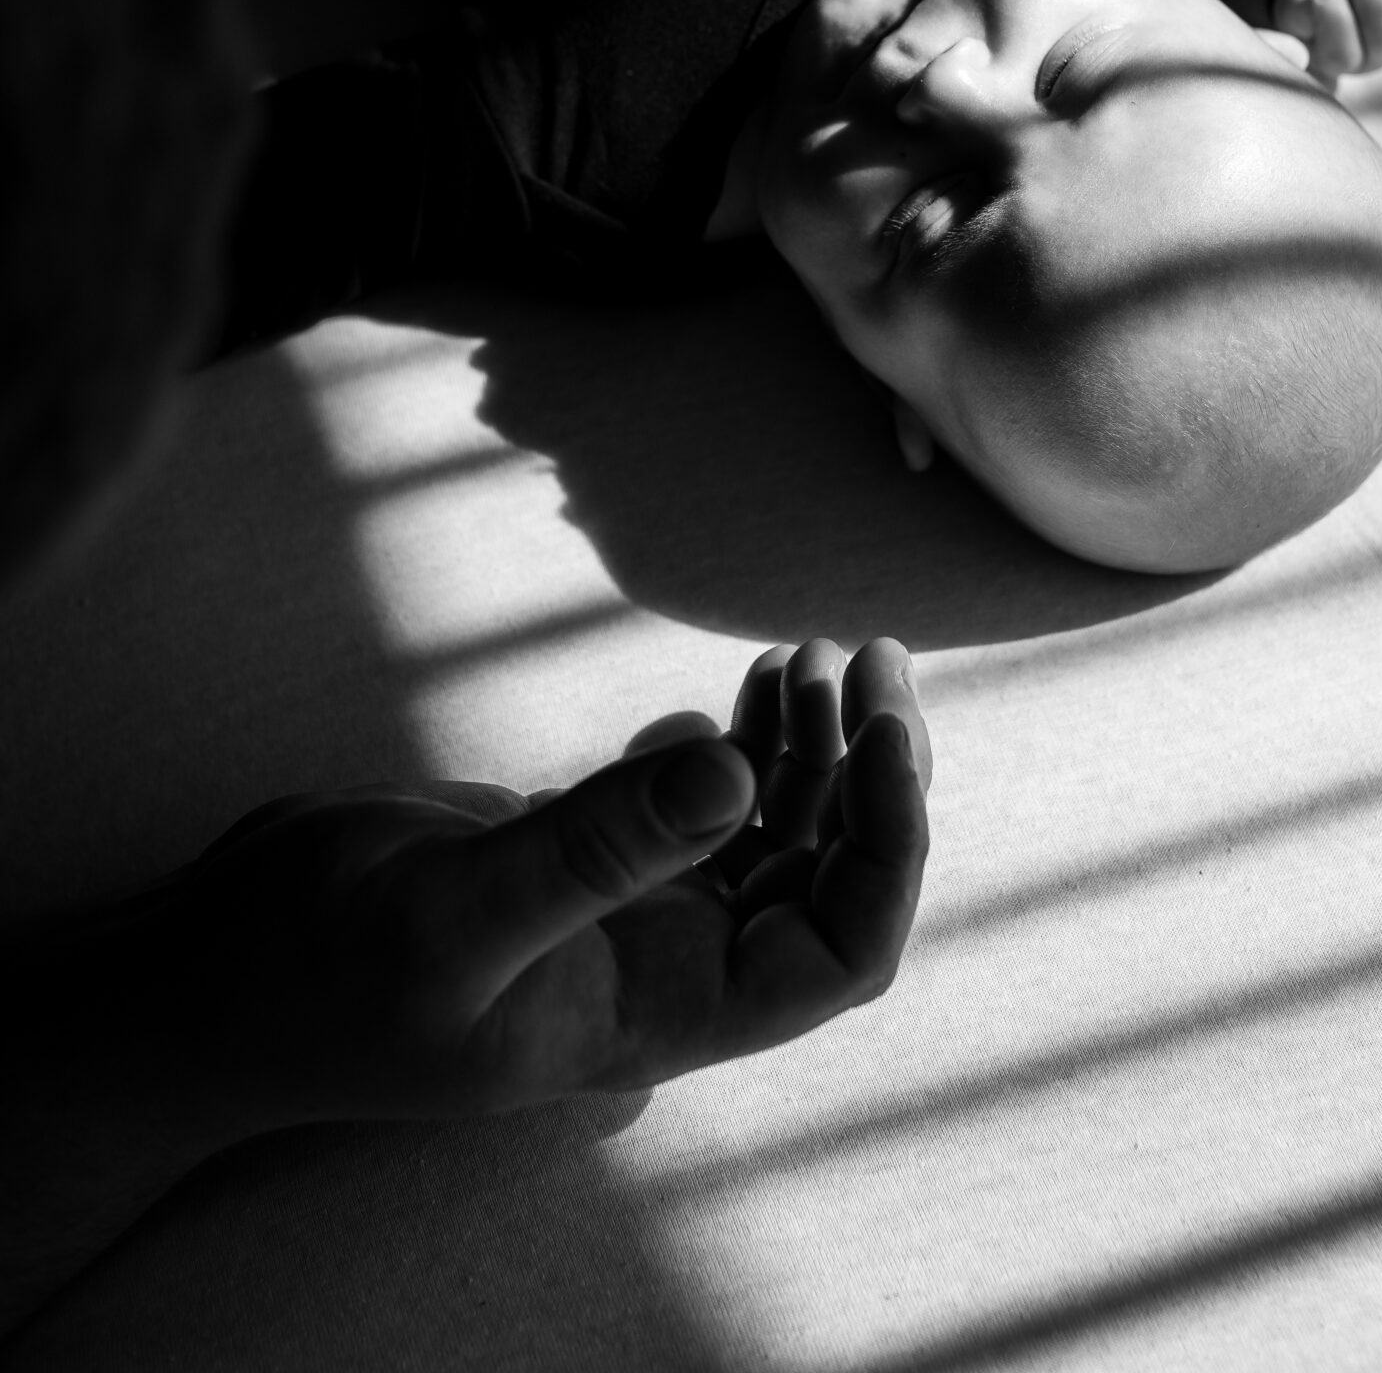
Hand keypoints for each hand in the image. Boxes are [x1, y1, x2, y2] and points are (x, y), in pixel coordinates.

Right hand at [148, 636, 928, 1135]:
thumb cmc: (318, 973)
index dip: (885, 848)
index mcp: (662, 1009)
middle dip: (864, 768)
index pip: (836, 953)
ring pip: (766, 827)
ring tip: (817, 651)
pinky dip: (735, 739)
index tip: (888, 732)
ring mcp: (622, 909)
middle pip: (822, 876)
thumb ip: (595, 846)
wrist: (214, 970)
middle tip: (871, 654)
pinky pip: (696, 800)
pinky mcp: (578, 857)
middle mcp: (663, 965)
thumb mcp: (455, 912)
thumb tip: (732, 772)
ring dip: (806, 741)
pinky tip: (744, 689)